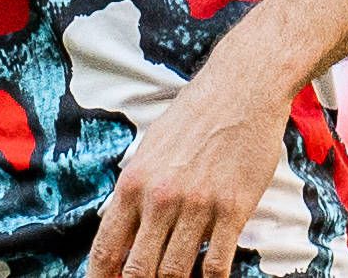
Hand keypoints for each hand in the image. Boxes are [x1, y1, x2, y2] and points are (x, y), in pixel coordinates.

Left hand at [87, 51, 289, 277]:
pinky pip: (217, 264)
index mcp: (133, 183)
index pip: (106, 248)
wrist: (241, 89)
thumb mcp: (149, 149)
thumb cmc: (192, 117)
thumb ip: (133, 191)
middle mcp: (160, 198)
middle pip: (138, 270)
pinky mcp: (233, 210)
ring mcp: (198, 206)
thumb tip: (118, 230)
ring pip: (176, 273)